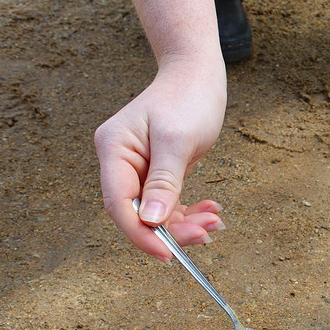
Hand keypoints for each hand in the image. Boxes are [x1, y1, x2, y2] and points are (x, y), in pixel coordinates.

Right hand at [95, 57, 227, 260]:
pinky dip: (189, 213)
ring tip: (215, 220)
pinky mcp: (158, 174)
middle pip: (138, 213)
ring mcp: (138, 170)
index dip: (141, 234)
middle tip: (206, 234)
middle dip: (171, 230)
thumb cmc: (187, 98)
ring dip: (185, 223)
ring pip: (156, 213)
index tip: (168, 254)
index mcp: (114, 150)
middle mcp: (121, 162)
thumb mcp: (178, 140)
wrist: (197, 74)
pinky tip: (211, 211)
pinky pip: (169, 204)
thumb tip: (152, 220)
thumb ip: (164, 181)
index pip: (119, 204)